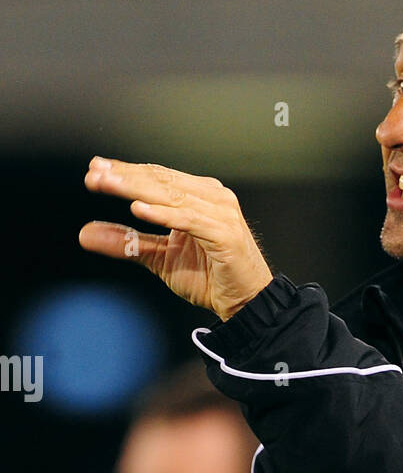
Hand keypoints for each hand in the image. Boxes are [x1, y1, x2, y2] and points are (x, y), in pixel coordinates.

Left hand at [79, 157, 273, 320]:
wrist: (246, 303)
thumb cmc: (212, 278)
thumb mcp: (160, 258)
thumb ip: (128, 243)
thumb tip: (87, 234)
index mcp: (199, 196)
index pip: (157, 177)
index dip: (125, 172)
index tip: (95, 169)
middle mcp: (211, 198)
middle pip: (162, 181)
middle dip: (125, 177)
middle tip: (95, 174)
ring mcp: (221, 213)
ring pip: (172, 196)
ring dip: (137, 189)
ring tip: (108, 184)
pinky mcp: (225, 234)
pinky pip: (190, 220)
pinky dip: (165, 214)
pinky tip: (139, 209)